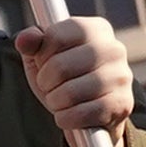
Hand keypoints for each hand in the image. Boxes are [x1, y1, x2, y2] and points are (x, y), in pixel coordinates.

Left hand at [16, 13, 137, 140]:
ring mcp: (120, 77)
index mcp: (95, 28)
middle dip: (46, 82)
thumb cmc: (68, 78)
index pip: (55, 36)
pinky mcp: (121, 104)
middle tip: (50, 86)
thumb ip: (33, 43)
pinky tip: (69, 114)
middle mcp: (113, 48)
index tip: (46, 62)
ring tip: (61, 100)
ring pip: (69, 93)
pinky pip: (80, 114)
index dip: (42, 55)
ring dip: (55, 102)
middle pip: (60, 66)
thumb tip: (24, 40)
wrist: (95, 114)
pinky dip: (66, 119)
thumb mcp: (46, 56)